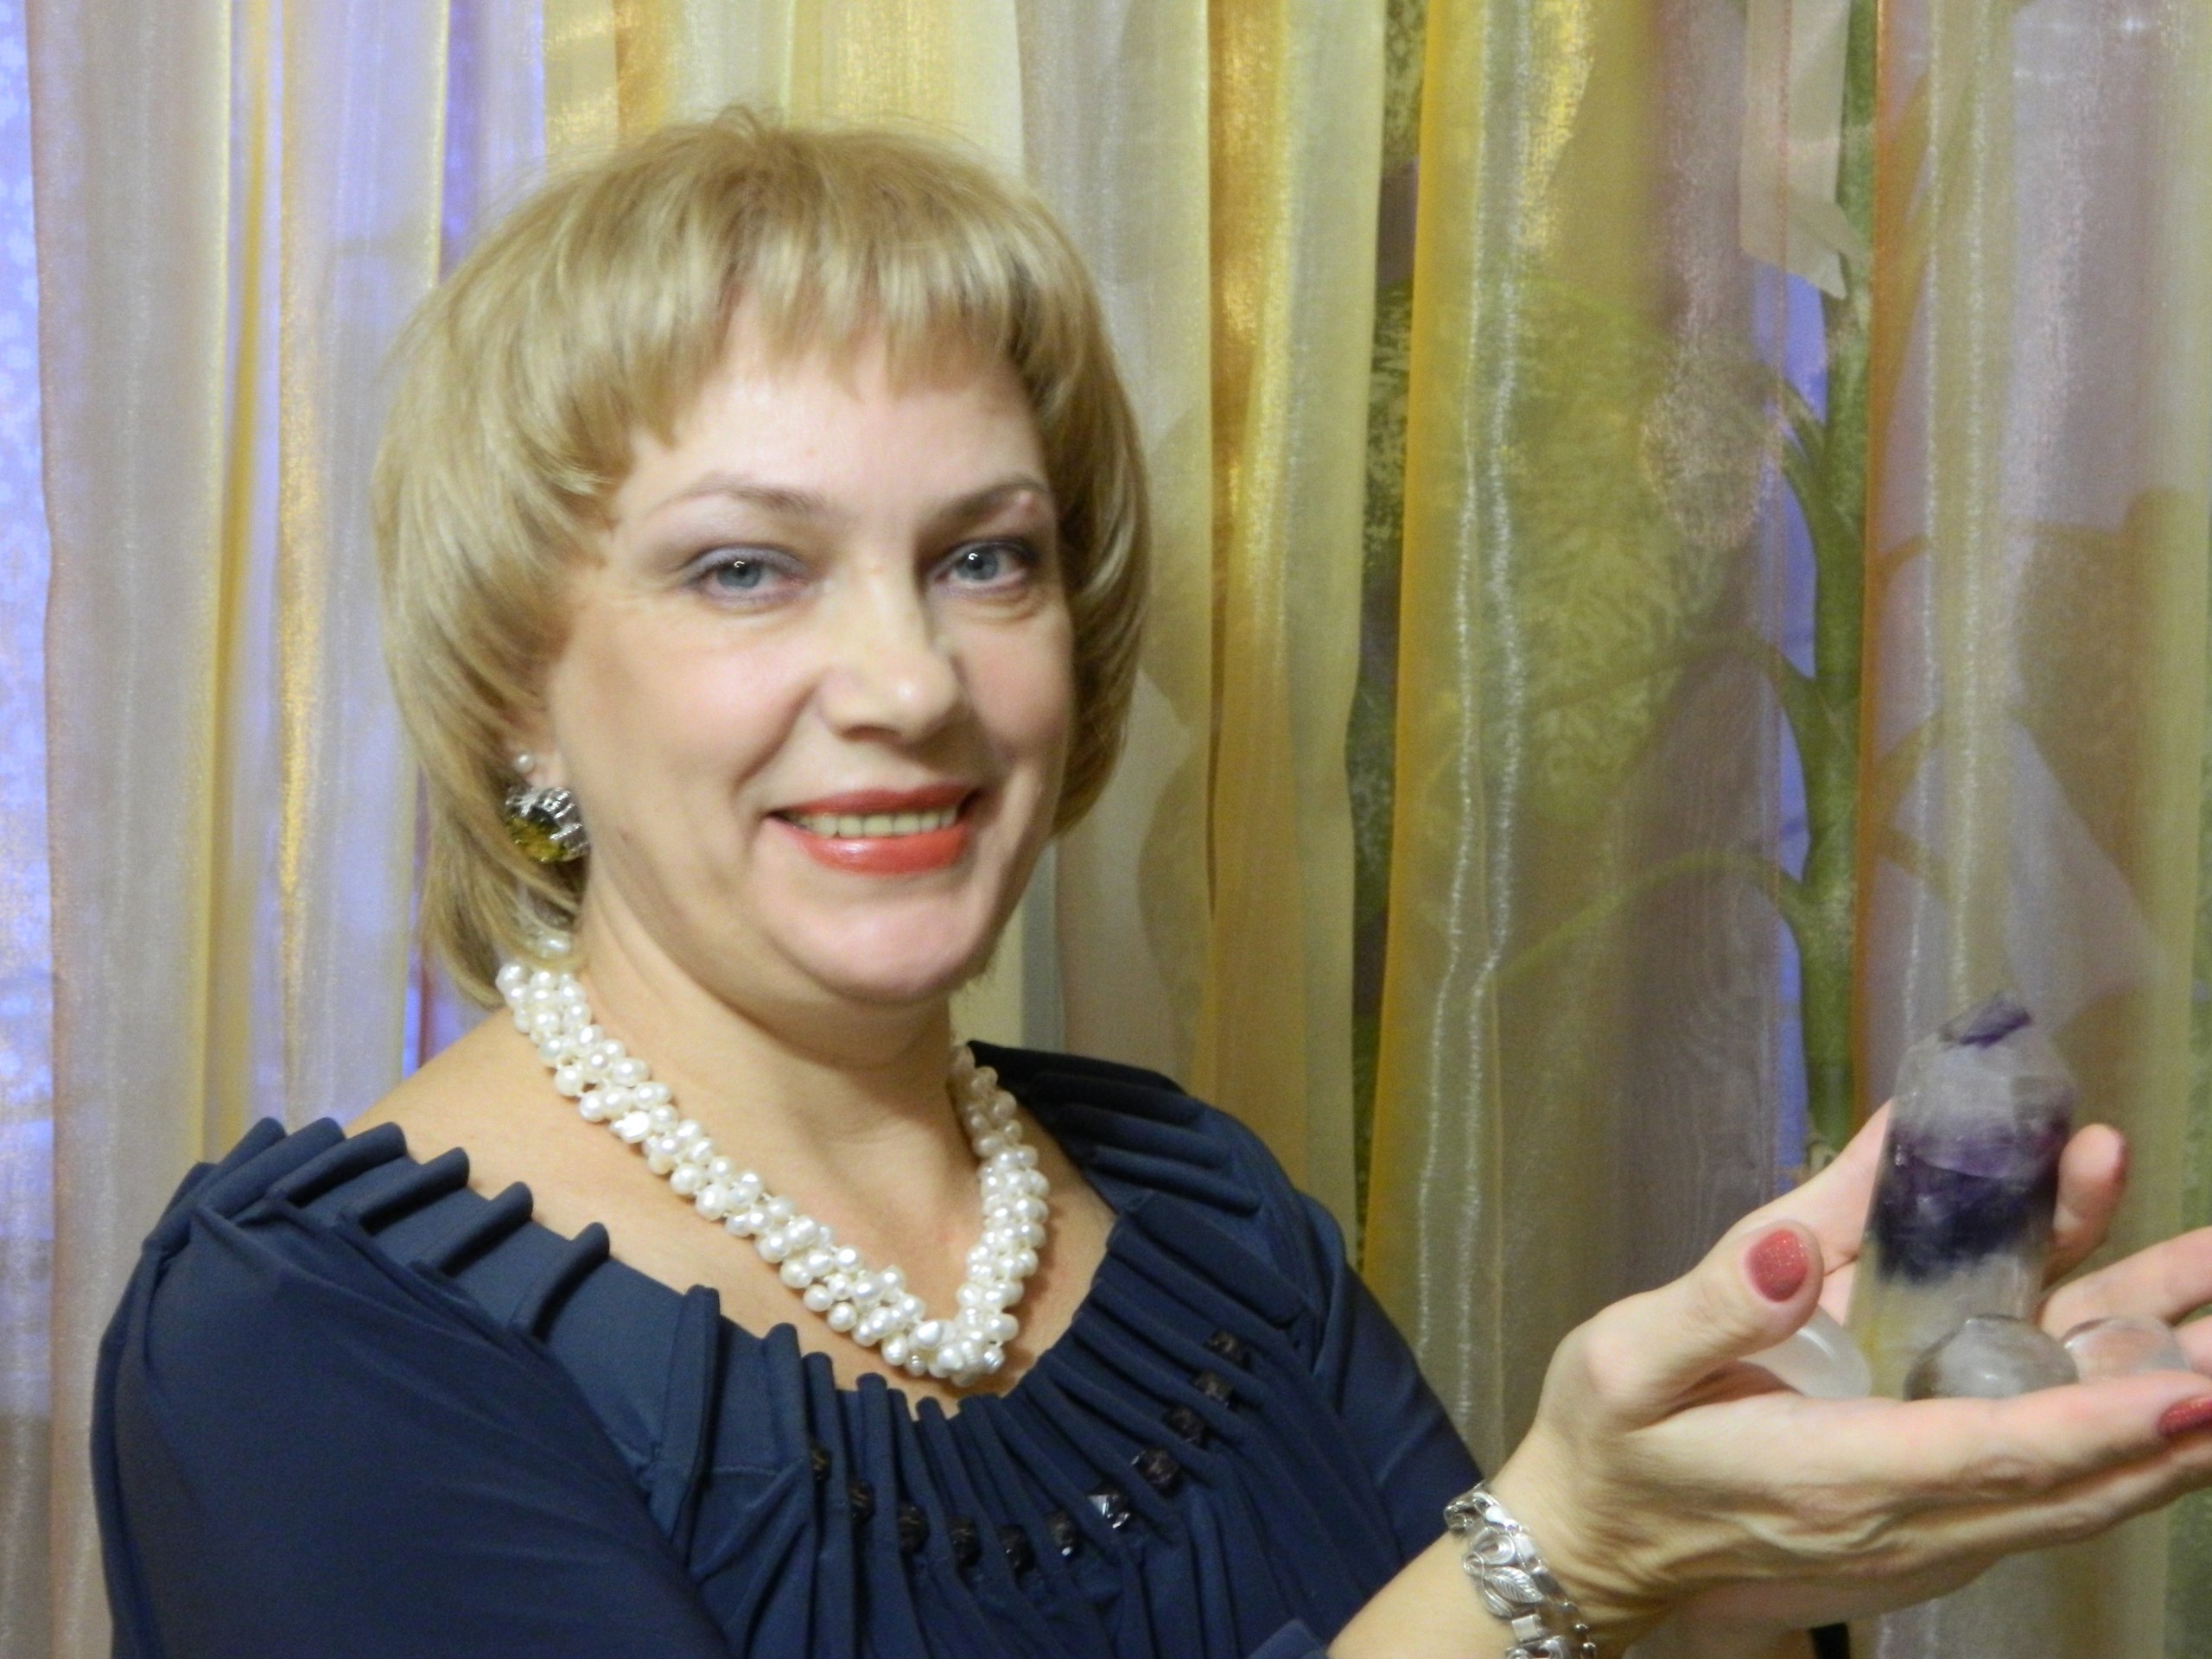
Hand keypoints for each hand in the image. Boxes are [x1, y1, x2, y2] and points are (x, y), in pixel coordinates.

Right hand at [1486, 1113, 2211, 1649]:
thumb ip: (1712, 1304)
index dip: (2103, 1421)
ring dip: (2171, 1411)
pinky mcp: (1934, 1527)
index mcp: (1833, 1474)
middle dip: (2183, 1404)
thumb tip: (1789, 1246)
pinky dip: (2126, 1439)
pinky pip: (2053, 1490)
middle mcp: (1905, 1519)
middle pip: (2076, 1473)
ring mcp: (1930, 1534)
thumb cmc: (1609, 1444)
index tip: (2194, 1388)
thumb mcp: (1626, 1362)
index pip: (1994, 1453)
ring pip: (2081, 1484)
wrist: (1594, 1548)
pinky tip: (2171, 1376)